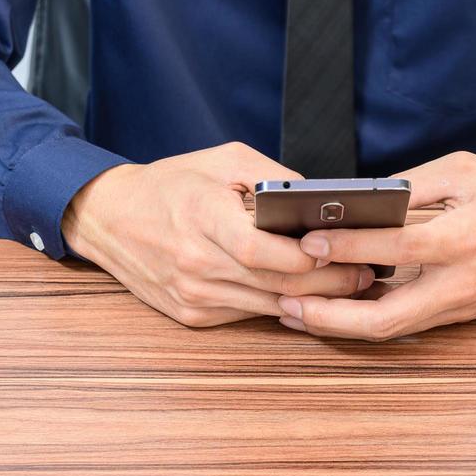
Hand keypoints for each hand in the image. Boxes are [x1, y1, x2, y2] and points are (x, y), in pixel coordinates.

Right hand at [62, 142, 374, 326]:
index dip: (306, 255)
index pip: (259, 248)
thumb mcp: (222, 160)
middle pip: (275, 283)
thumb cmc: (170, 183)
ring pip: (268, 305)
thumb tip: (322, 201)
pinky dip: (281, 305)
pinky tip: (308, 295)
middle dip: (329, 282)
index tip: (344, 250)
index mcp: (201, 216)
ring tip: (351, 285)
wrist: (108, 218)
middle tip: (367, 274)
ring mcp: (193, 294)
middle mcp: (195, 262)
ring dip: (314, 300)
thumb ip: (273, 178)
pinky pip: (248, 314)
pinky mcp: (192, 315)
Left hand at [277, 152, 475, 340]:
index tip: (306, 239)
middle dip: (330, 319)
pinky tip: (335, 307)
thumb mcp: (468, 172)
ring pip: (392, 329)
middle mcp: (461, 283)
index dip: (347, 245)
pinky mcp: (460, 315)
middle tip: (285, 304)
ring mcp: (461, 307)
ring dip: (342, 325)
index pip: (396, 247)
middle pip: (386, 319)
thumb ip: (412, 186)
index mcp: (466, 238)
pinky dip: (368, 318)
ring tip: (296, 311)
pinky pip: (406, 322)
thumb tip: (359, 200)